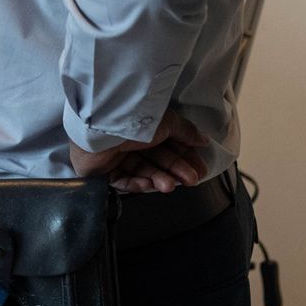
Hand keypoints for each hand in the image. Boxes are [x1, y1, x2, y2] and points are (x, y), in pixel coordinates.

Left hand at [69, 109, 210, 193]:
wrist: (103, 126)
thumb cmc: (136, 120)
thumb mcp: (168, 122)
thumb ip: (185, 132)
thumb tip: (203, 139)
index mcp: (144, 125)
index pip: (168, 145)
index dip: (185, 158)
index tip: (200, 169)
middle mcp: (129, 138)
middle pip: (156, 159)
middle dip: (175, 171)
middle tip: (191, 179)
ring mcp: (114, 153)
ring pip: (141, 170)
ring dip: (157, 179)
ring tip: (168, 185)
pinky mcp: (101, 167)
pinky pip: (121, 179)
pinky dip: (135, 184)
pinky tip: (147, 185)